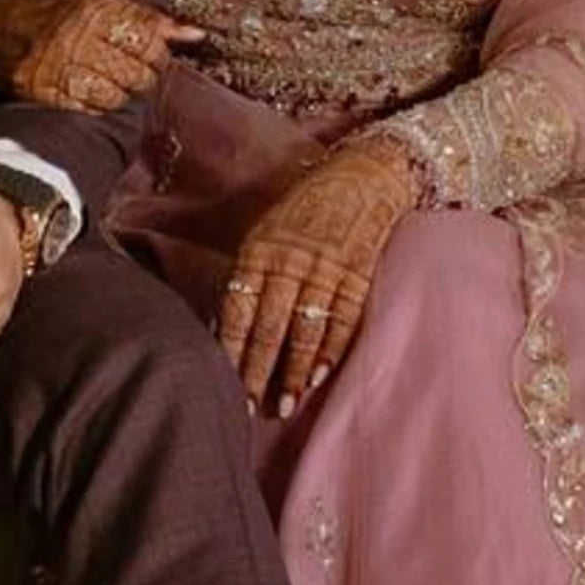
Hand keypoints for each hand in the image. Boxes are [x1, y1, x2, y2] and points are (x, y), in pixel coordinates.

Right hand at [0, 0, 189, 116]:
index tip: (149, 55)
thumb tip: (195, 35)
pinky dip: (97, 106)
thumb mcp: (96, 2)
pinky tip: (91, 95)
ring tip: (111, 84)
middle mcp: (80, 38)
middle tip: (132, 73)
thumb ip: (145, 18)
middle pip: (138, 71)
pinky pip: (90, 108)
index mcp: (95, 10)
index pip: (149, 40)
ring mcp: (62, 68)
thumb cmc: (51, 13)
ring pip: (117, 95)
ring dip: (121, 94)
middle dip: (143, 76)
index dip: (156, 53)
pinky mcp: (48, 93)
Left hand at [219, 138, 421, 418]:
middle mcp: (291, 262)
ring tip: (286, 404)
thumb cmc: (304, 209)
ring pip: (305, 331)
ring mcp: (327, 270)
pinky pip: (342, 322)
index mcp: (259, 251)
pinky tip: (320, 377)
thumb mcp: (265, 233)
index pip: (238, 311)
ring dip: (295, 372)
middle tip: (250, 408)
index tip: (222, 384)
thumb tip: (226, 329)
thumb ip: (249, 276)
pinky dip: (331, 351)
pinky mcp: (358, 276)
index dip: (230, 352)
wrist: (362, 176)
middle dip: (258, 372)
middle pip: (269, 328)